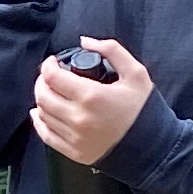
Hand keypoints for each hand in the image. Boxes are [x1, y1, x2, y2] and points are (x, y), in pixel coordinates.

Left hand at [31, 34, 152, 163]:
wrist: (152, 146)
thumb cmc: (143, 108)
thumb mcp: (136, 73)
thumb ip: (112, 50)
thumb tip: (84, 41)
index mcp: (92, 96)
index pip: (52, 77)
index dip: (48, 65)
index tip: (53, 61)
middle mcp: (79, 118)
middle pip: (43, 96)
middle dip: (42, 81)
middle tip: (50, 75)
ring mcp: (75, 138)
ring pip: (43, 114)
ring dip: (42, 99)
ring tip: (50, 91)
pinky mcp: (74, 153)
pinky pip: (46, 136)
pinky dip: (40, 122)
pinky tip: (41, 113)